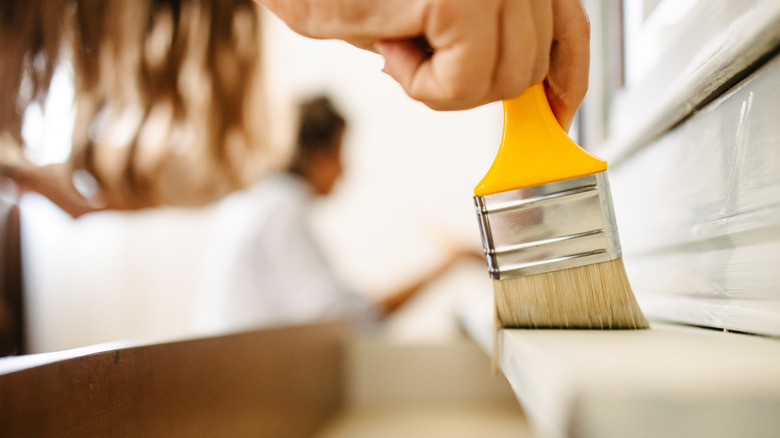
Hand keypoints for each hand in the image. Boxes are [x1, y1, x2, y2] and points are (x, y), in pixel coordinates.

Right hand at [258, 0, 588, 126]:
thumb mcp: (434, 14)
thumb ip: (486, 36)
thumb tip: (522, 81)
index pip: (569, 26)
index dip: (567, 77)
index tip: (558, 112)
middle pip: (532, 65)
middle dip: (475, 82)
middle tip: (421, 57)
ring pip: (505, 81)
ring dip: (445, 85)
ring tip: (401, 43)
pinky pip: (466, 85)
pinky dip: (424, 86)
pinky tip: (392, 47)